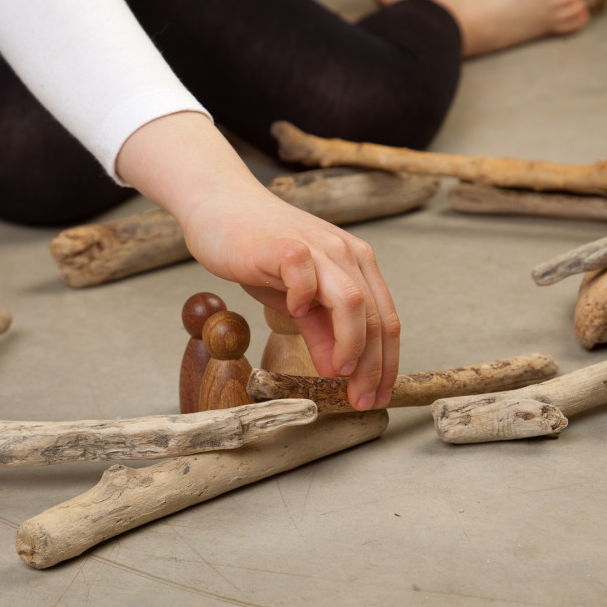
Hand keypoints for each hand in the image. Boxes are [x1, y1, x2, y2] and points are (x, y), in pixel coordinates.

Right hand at [185, 190, 400, 411]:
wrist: (220, 206)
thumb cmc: (258, 253)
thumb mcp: (297, 301)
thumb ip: (320, 333)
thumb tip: (338, 373)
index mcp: (356, 265)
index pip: (386, 321)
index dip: (385, 364)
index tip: (375, 397)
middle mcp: (345, 254)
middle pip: (376, 318)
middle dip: (373, 367)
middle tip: (361, 400)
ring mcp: (317, 248)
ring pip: (353, 302)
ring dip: (351, 344)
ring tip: (337, 370)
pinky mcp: (284, 245)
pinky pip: (305, 274)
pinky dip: (304, 299)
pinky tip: (293, 313)